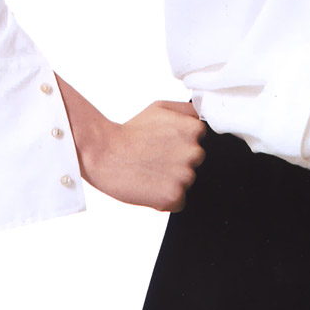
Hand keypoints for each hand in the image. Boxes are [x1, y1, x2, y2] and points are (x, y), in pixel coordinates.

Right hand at [84, 100, 206, 212]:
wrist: (104, 153)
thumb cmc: (130, 132)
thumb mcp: (161, 108)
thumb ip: (188, 111)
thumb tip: (204, 117)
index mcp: (194, 129)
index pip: (200, 140)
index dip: (181, 143)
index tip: (165, 144)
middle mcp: (194, 152)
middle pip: (196, 162)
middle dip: (179, 161)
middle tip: (155, 158)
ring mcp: (186, 175)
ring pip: (187, 181)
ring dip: (172, 180)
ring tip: (150, 171)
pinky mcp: (174, 196)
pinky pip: (179, 201)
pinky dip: (166, 197)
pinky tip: (150, 185)